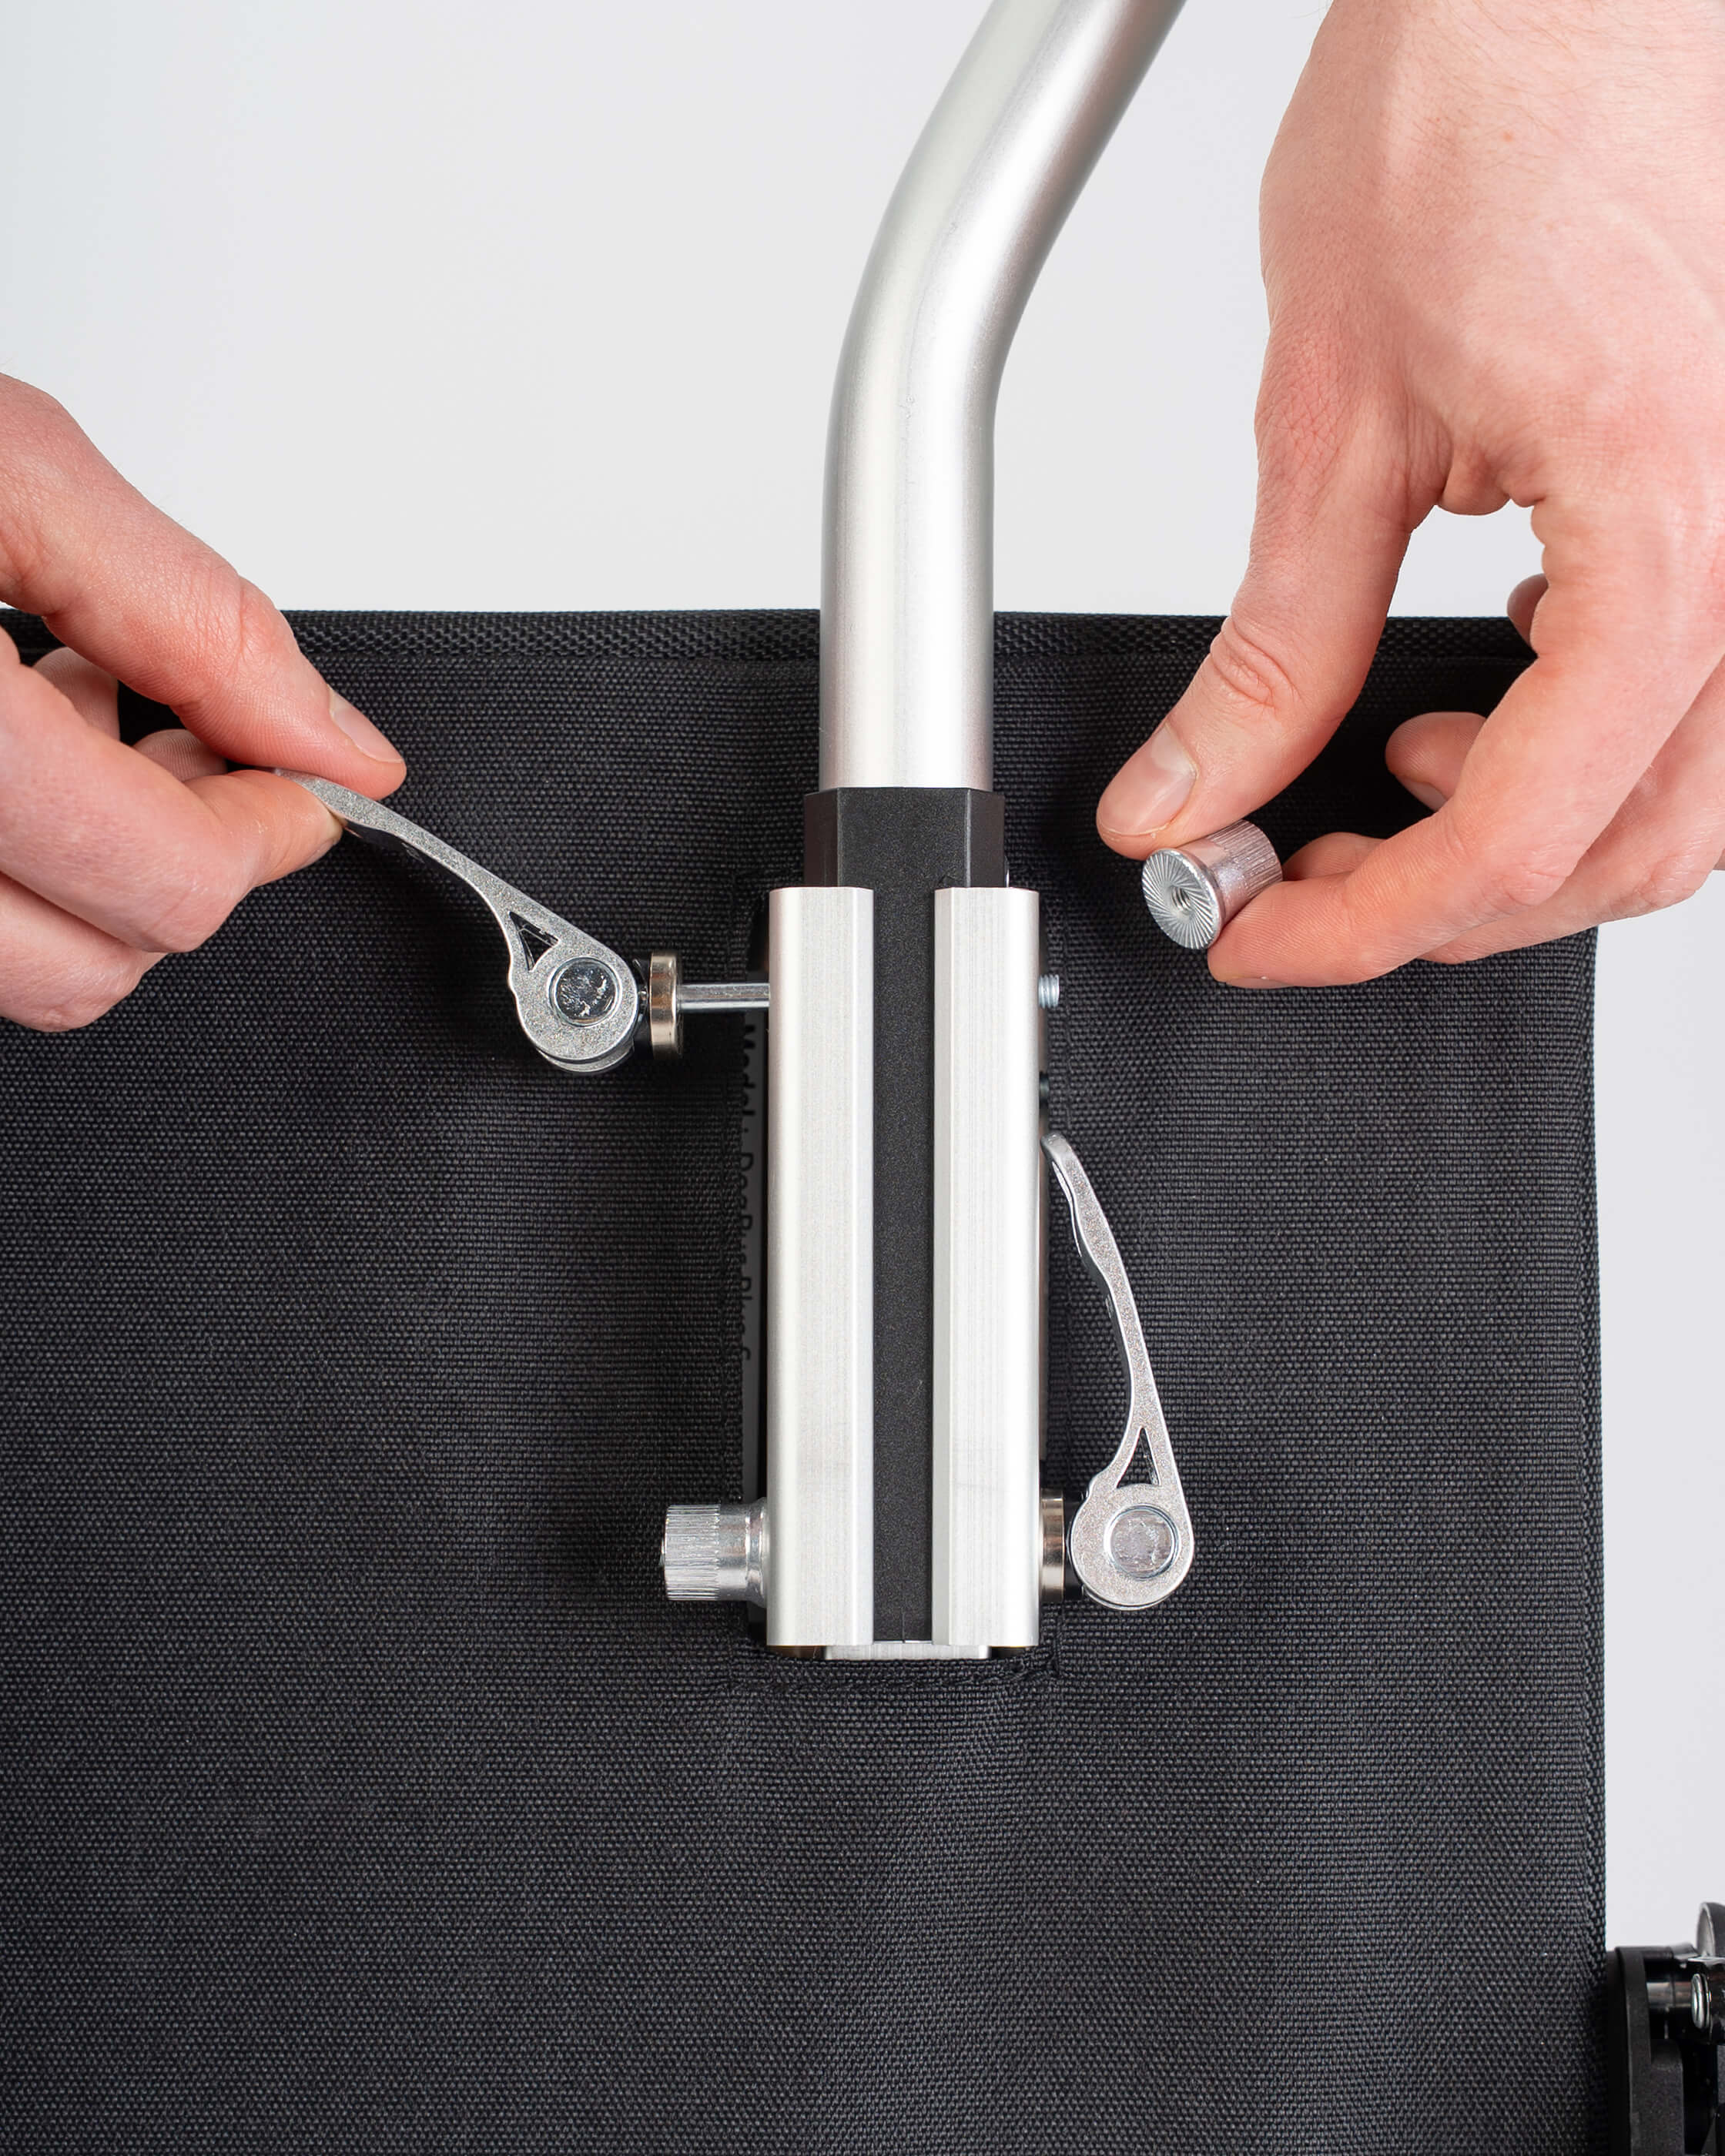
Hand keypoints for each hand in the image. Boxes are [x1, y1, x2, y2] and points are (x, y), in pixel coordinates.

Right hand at [0, 374, 403, 1029]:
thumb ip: (185, 611)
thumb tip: (338, 740)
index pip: (166, 881)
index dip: (269, 827)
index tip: (298, 774)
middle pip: (90, 970)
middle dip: (173, 863)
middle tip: (182, 743)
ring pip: (17, 971)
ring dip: (84, 866)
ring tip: (72, 718)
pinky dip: (11, 859)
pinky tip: (10, 746)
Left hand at [1097, 0, 1724, 983]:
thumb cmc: (1486, 98)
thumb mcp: (1333, 410)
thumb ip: (1273, 646)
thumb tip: (1188, 796)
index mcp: (1676, 520)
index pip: (1524, 832)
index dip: (1373, 925)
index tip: (1262, 936)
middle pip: (1630, 848)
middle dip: (1448, 900)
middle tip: (1299, 880)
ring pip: (1691, 797)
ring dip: (1528, 833)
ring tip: (1383, 774)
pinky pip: (1710, 693)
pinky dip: (1587, 739)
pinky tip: (1483, 692)